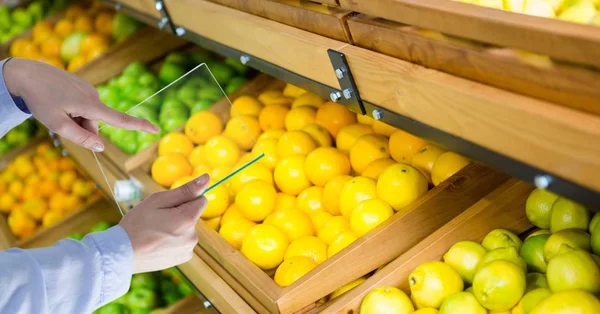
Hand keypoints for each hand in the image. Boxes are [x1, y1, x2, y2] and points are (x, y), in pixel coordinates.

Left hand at [4, 58, 158, 151]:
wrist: (25, 73)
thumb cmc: (39, 99)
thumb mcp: (57, 124)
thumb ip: (82, 138)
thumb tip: (102, 148)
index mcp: (90, 106)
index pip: (120, 120)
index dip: (139, 126)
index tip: (156, 129)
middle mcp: (94, 96)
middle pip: (94, 124)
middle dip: (80, 128)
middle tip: (58, 120)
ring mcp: (88, 89)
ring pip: (87, 115)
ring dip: (74, 117)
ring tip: (55, 106)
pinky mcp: (81, 86)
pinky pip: (82, 105)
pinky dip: (72, 108)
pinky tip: (57, 99)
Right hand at [119, 174, 209, 272]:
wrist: (121, 254)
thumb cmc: (137, 224)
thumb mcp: (158, 200)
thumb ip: (186, 190)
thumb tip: (207, 178)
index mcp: (188, 219)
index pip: (201, 200)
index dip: (185, 199)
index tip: (169, 205)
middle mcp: (193, 236)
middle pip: (193, 215)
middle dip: (180, 214)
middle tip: (158, 220)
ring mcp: (188, 249)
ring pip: (187, 229)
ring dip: (177, 228)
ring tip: (155, 232)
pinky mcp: (183, 259)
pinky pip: (183, 242)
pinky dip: (174, 241)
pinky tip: (158, 243)